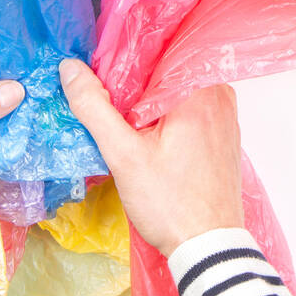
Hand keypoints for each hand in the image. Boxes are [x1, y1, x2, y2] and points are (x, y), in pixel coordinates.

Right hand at [59, 59, 243, 256]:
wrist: (209, 246)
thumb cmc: (170, 203)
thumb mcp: (123, 154)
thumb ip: (94, 108)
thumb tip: (70, 69)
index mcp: (201, 89)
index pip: (160, 49)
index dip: (125, 54)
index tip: (98, 62)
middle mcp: (220, 95)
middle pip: (169, 69)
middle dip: (135, 78)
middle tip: (103, 90)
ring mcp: (225, 115)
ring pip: (178, 89)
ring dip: (149, 97)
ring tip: (118, 109)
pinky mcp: (222, 134)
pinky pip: (190, 108)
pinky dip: (166, 112)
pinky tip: (143, 129)